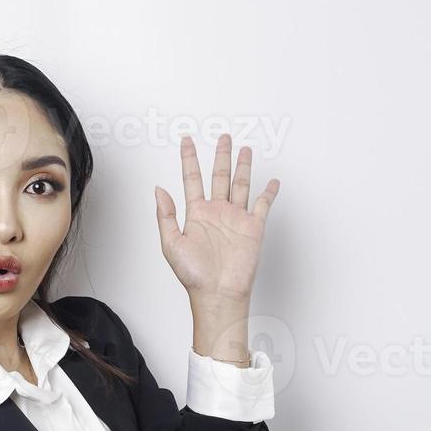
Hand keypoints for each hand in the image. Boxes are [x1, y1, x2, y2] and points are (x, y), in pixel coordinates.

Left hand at [154, 133, 278, 304]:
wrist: (218, 293)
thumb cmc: (194, 275)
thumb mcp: (171, 244)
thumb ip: (165, 215)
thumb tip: (158, 189)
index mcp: (196, 213)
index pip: (192, 178)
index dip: (189, 158)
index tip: (186, 140)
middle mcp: (217, 212)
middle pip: (219, 176)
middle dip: (221, 156)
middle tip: (223, 137)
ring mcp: (236, 218)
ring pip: (241, 184)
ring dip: (243, 167)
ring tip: (245, 149)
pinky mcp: (253, 227)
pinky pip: (262, 205)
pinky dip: (268, 192)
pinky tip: (272, 181)